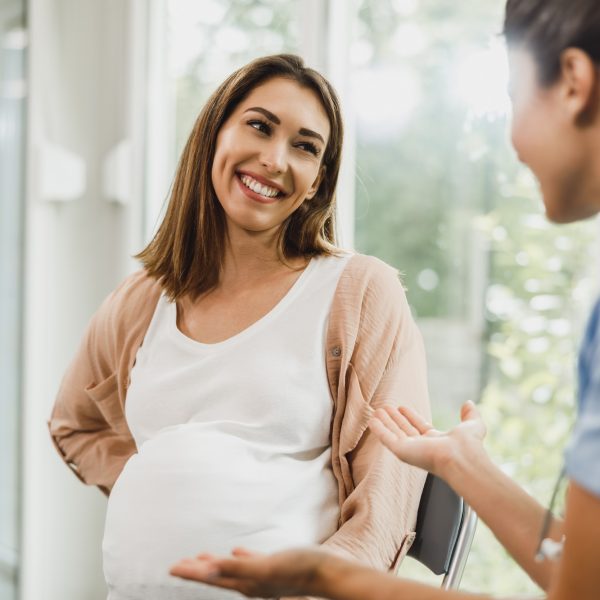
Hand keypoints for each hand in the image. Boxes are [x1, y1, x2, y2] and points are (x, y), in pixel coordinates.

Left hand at [170, 547, 328, 597]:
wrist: (330, 574)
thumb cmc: (300, 569)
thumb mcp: (266, 567)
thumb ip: (239, 566)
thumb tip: (210, 568)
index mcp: (246, 582)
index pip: (211, 577)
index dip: (191, 572)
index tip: (171, 568)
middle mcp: (251, 583)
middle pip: (217, 575)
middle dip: (198, 570)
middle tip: (179, 564)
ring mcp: (263, 576)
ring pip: (232, 569)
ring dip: (216, 564)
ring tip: (202, 558)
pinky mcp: (275, 568)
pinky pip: (250, 563)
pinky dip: (240, 557)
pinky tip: (238, 550)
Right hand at [368, 401, 486, 480]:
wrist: (462, 457)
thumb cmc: (469, 445)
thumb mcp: (472, 425)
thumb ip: (470, 415)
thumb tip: (468, 403)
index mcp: (436, 441)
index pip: (419, 427)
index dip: (410, 417)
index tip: (402, 407)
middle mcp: (421, 446)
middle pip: (404, 430)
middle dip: (394, 419)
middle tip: (385, 407)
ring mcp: (410, 449)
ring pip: (394, 433)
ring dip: (385, 422)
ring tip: (377, 410)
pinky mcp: (401, 451)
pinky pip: (386, 438)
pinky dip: (378, 429)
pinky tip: (372, 421)